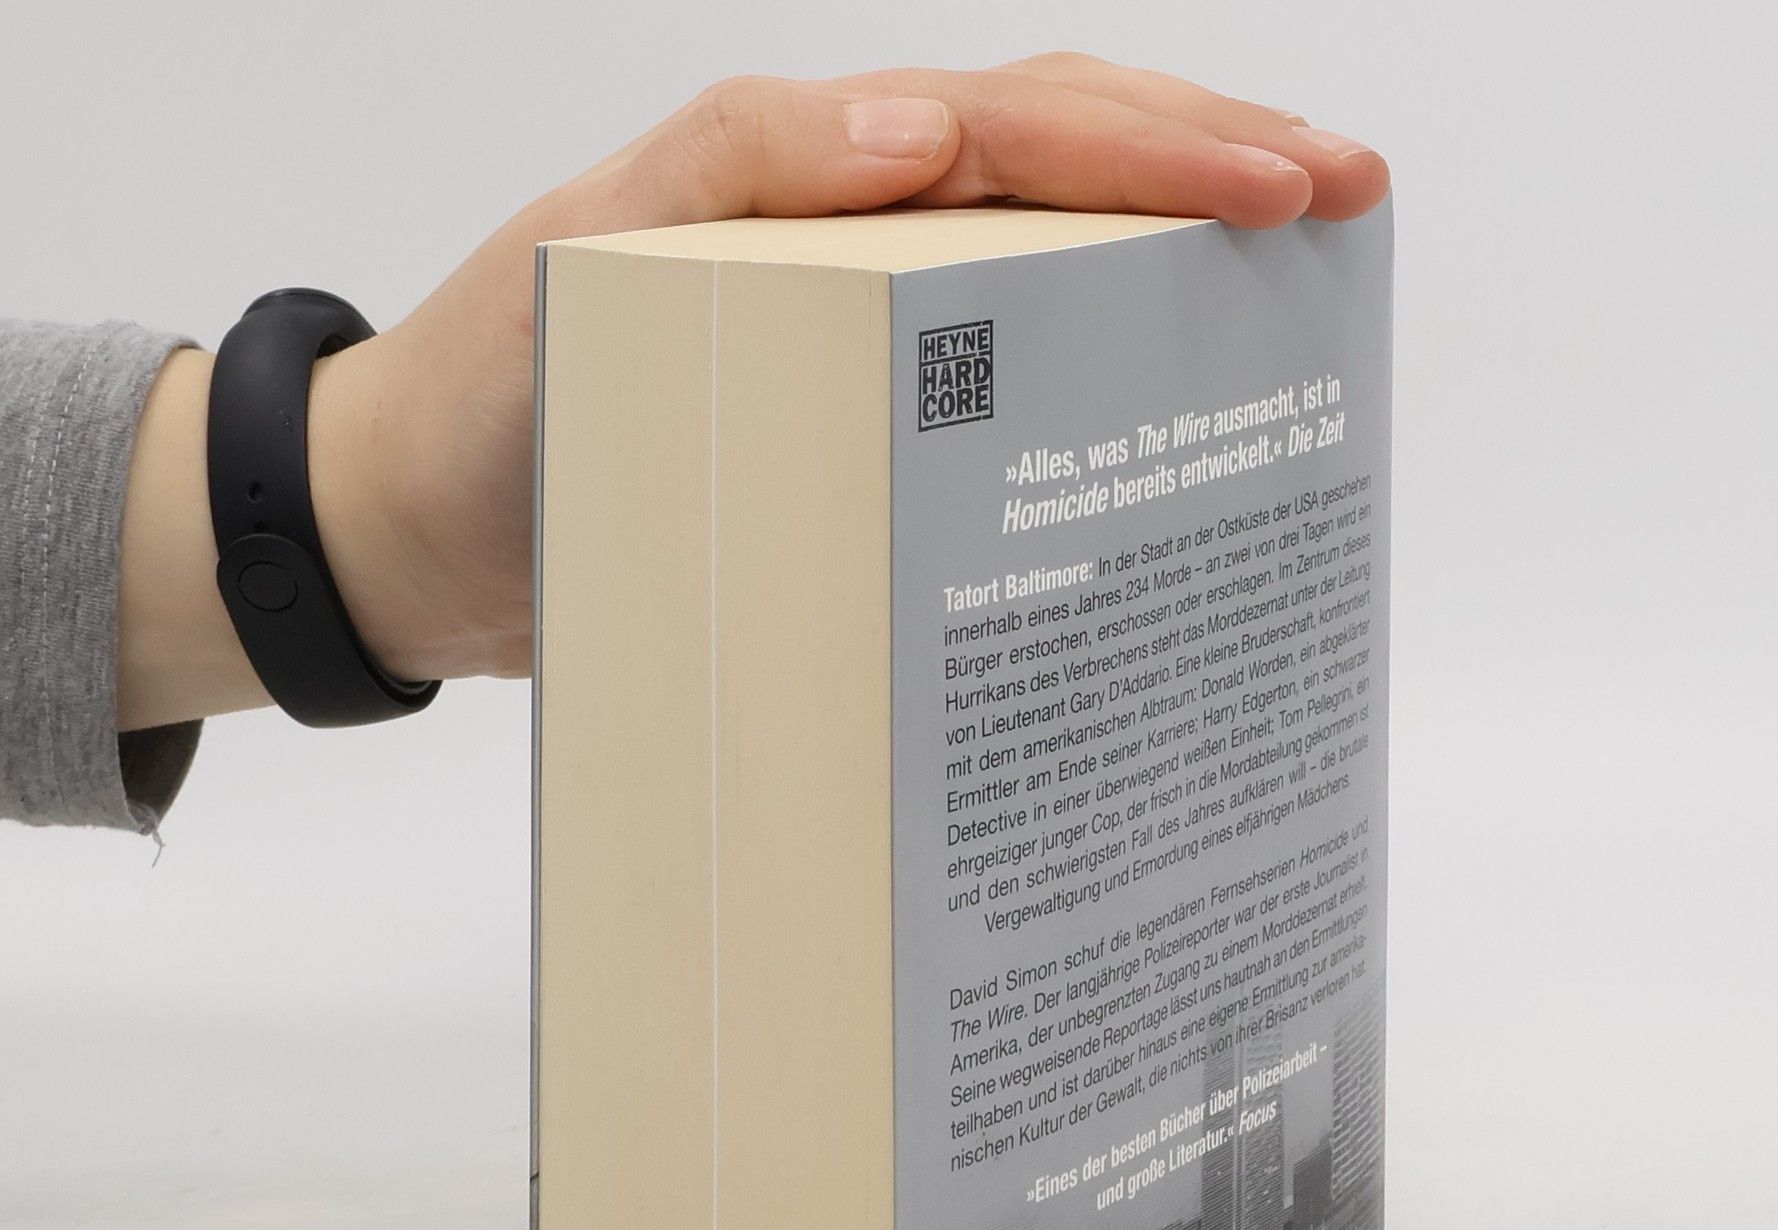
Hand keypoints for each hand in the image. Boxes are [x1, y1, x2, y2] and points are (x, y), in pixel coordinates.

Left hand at [310, 55, 1388, 686]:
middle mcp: (853, 241)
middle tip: (1350, 198)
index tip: (1289, 184)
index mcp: (811, 177)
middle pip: (1064, 169)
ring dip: (1172, 267)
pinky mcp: (851, 432)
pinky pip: (990, 391)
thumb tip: (919, 129)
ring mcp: (861, 335)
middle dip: (1215, 167)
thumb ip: (730, 171)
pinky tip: (1154, 422)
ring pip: (1046, 272)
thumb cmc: (482, 401)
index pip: (1019, 128)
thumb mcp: (581, 255)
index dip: (1163, 147)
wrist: (414, 540)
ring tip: (1294, 289)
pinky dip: (1082, 387)